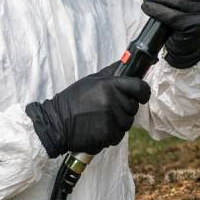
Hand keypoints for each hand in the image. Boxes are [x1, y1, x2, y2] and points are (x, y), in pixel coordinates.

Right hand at [25, 62, 150, 157]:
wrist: (56, 122)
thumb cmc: (74, 100)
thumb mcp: (92, 80)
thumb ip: (112, 73)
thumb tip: (129, 63)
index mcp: (110, 85)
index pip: (140, 87)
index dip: (143, 92)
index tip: (141, 95)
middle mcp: (113, 100)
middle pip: (133, 107)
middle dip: (125, 109)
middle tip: (108, 109)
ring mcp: (111, 118)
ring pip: (127, 123)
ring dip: (118, 123)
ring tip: (101, 120)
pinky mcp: (107, 134)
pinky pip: (118, 136)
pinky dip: (111, 135)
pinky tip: (98, 129)